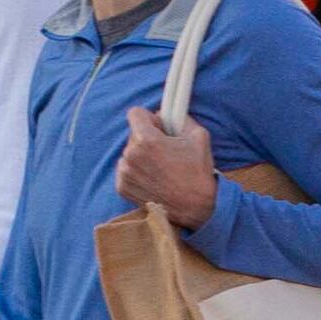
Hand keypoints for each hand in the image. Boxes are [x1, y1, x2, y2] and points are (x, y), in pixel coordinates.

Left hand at [118, 107, 218, 227]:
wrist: (195, 207)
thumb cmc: (198, 171)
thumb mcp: (198, 136)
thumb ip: (180, 118)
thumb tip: (167, 113)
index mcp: (146, 139)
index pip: (134, 113)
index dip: (149, 118)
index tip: (158, 127)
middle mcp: (131, 155)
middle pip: (133, 134)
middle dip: (147, 138)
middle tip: (165, 151)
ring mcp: (125, 173)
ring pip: (129, 153)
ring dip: (141, 156)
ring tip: (161, 168)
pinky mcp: (122, 187)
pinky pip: (126, 170)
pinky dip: (137, 172)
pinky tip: (154, 179)